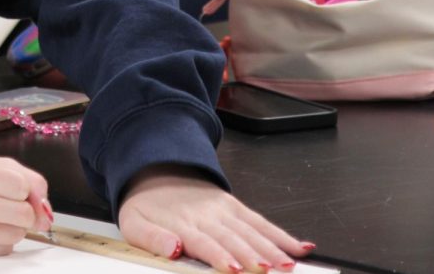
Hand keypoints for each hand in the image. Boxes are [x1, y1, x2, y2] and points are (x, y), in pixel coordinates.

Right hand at [0, 139, 52, 256]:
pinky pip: (2, 250)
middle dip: (25, 210)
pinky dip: (1, 240)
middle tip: (11, 203)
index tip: (14, 186)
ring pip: (14, 236)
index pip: (20, 186)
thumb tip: (45, 213)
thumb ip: (29, 180)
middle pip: (21, 215)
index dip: (24, 188)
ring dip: (14, 227)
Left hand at [118, 166, 314, 272]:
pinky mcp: (234, 206)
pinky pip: (259, 221)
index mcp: (182, 223)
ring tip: (289, 265)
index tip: (236, 270)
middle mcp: (207, 216)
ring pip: (252, 231)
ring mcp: (223, 210)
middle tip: (273, 272)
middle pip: (234, 239)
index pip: (205, 243)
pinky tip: (300, 247)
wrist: (153, 169)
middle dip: (255, 257)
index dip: (221, 257)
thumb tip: (174, 250)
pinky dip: (281, 234)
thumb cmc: (145, 205)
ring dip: (272, 248)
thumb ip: (152, 239)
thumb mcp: (133, 223)